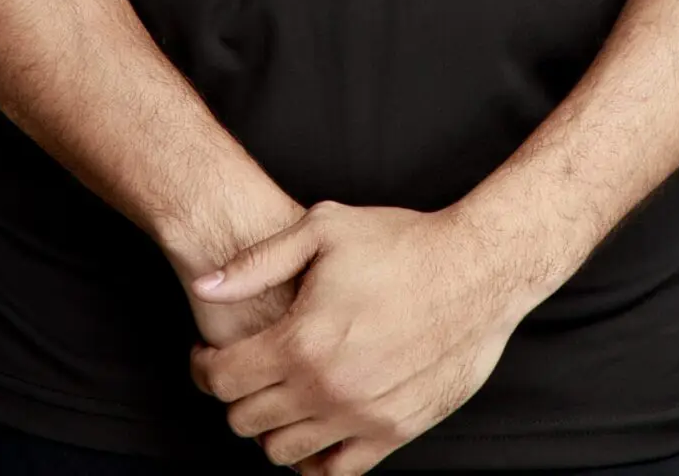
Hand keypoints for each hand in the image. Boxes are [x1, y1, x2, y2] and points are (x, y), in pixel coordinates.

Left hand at [186, 198, 525, 473]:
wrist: (476, 270)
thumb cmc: (401, 242)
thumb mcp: (323, 228)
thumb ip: (257, 262)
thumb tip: (205, 286)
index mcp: (302, 340)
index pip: (223, 380)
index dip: (202, 369)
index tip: (205, 356)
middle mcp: (326, 389)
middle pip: (246, 421)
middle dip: (233, 396)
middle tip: (243, 370)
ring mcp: (361, 417)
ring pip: (284, 453)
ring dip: (270, 427)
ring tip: (279, 394)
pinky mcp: (394, 432)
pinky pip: (336, 472)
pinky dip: (315, 458)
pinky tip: (315, 424)